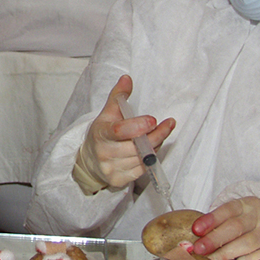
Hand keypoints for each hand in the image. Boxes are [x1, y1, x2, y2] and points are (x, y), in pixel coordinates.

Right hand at [85, 74, 174, 189]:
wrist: (90, 160)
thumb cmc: (103, 134)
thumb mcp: (107, 113)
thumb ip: (118, 96)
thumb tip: (127, 78)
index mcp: (100, 133)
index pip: (119, 131)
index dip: (138, 126)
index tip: (153, 120)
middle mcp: (104, 152)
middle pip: (136, 146)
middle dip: (156, 135)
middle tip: (168, 125)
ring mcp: (111, 168)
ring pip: (142, 158)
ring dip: (155, 146)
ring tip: (159, 135)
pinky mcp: (119, 181)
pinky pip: (142, 170)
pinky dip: (150, 158)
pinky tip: (151, 149)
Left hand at [190, 197, 259, 259]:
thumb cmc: (250, 222)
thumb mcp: (237, 215)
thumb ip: (218, 223)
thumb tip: (194, 239)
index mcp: (246, 205)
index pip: (227, 209)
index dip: (211, 220)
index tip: (195, 230)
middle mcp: (259, 216)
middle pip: (236, 227)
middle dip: (215, 239)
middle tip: (198, 250)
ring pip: (248, 243)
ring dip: (227, 253)